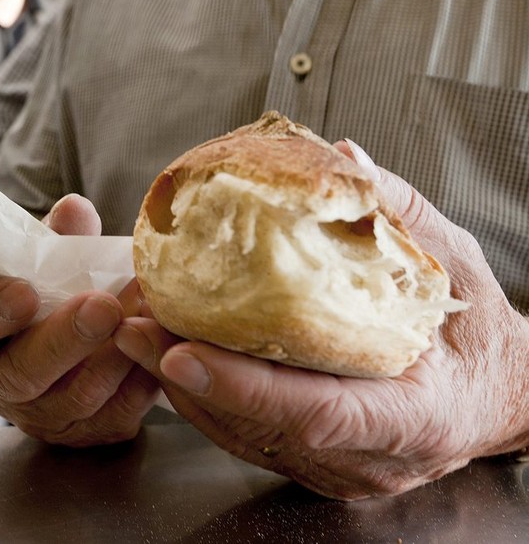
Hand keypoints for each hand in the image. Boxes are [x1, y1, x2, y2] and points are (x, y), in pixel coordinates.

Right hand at [0, 194, 160, 445]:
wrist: (77, 336)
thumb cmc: (47, 290)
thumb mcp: (41, 260)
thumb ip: (55, 239)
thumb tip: (76, 210)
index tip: (22, 291)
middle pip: (21, 374)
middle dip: (65, 340)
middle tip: (103, 307)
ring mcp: (40, 415)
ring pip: (76, 400)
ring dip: (116, 356)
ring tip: (147, 316)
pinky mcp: (85, 433)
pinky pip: (116, 416)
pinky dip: (143, 379)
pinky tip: (162, 343)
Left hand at [114, 140, 528, 499]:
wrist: (497, 395)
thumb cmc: (479, 335)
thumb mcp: (456, 266)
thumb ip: (400, 214)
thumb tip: (342, 156)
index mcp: (417, 416)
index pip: (319, 411)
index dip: (246, 386)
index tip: (184, 353)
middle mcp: (372, 458)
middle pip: (263, 429)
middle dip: (190, 381)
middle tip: (134, 328)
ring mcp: (340, 469)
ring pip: (243, 439)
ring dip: (182, 390)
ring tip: (135, 334)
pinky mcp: (317, 464)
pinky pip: (247, 438)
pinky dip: (203, 399)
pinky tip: (168, 358)